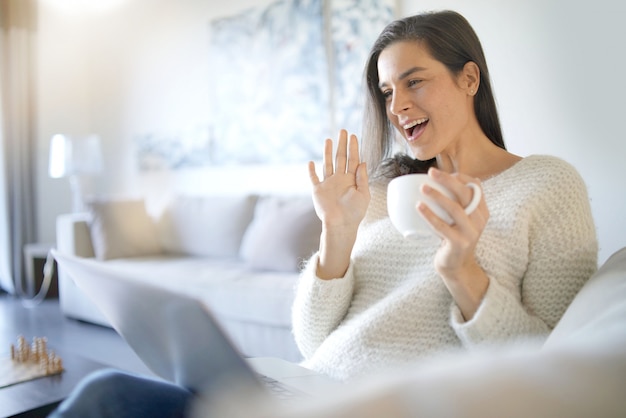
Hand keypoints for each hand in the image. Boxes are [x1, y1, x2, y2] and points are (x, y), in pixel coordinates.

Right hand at [308, 129, 369, 229]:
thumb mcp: (364, 195)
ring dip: (327, 152)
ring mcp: (328, 184)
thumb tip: (362, 162)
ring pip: (328, 164)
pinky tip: (311, 162)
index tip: (353, 136)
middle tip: (343, 131)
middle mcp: (340, 179)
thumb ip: (362, 178)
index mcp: (351, 180)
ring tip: (328, 140)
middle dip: (342, 145)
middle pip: (341, 158)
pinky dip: (311, 170)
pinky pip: (314, 178)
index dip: (353, 148)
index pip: (353, 160)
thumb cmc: (355, 213)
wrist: (341, 225)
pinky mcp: (318, 190)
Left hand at [417, 168, 489, 318]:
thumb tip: (443, 179)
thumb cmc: (453, 237)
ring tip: (423, 188)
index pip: (476, 187)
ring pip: (455, 208)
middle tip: (431, 172)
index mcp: (482, 211)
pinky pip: (442, 226)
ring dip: (437, 195)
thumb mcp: (460, 219)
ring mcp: (470, 232)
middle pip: (466, 193)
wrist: (456, 266)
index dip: (461, 176)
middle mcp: (480, 220)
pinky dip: (429, 215)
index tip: (443, 172)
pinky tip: (419, 206)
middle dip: (448, 180)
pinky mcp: (459, 243)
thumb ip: (457, 202)